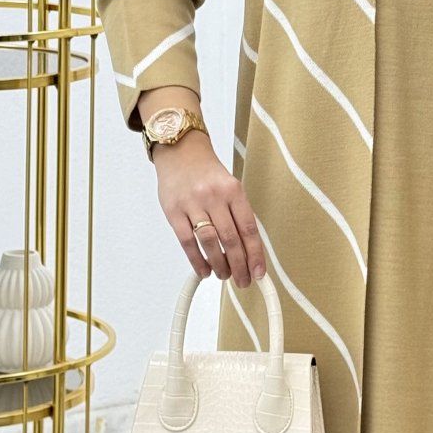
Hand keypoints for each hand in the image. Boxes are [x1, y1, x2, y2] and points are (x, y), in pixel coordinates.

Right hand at [154, 134, 267, 286]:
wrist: (180, 151)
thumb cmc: (207, 173)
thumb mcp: (230, 187)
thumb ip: (237, 214)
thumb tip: (249, 250)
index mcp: (234, 191)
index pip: (248, 228)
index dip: (255, 254)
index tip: (259, 272)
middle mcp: (214, 197)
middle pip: (231, 239)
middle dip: (239, 265)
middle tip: (243, 281)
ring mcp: (193, 204)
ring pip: (210, 243)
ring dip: (220, 265)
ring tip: (225, 276)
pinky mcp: (173, 211)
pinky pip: (187, 242)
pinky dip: (197, 260)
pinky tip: (204, 271)